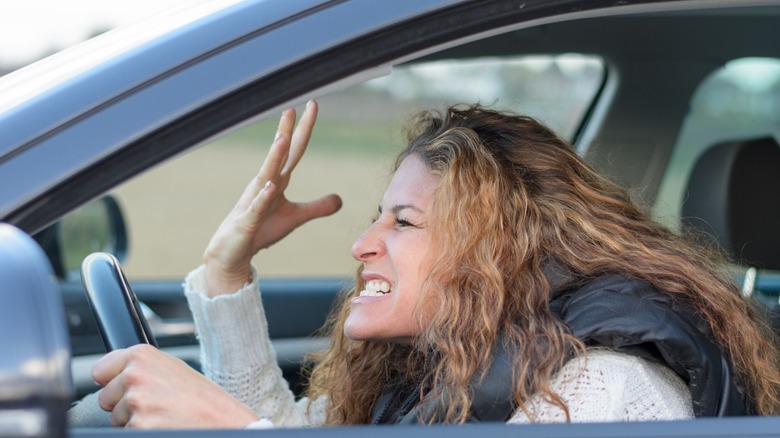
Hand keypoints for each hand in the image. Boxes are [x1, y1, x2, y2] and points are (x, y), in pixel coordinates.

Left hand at [92, 344, 256, 427]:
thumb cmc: (203, 397)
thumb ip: (141, 367)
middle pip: (106, 397)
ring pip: (116, 418)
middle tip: (156, 403)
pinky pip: (127, 432)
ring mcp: (136, 403)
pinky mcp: (138, 426)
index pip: (100, 370)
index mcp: (142, 356)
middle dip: (125, 404)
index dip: (113, 381)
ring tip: (163, 414)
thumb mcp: (173, 368)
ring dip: (135, 420)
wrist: (222, 420)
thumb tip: (111, 374)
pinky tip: (163, 425)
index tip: (126, 386)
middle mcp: (135, 376)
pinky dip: (143, 431)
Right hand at [203, 101, 341, 295]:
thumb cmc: (260, 230)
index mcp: (277, 180)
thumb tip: (340, 200)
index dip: (303, 129)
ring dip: (273, 158)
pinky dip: (264, 197)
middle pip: (279, 155)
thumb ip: (316, 207)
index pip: (294, 150)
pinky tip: (271, 187)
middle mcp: (265, 184)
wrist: (232, 252)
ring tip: (282, 138)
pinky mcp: (248, 221)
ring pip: (266, 176)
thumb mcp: (295, 218)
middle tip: (293, 107)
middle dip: (286, 132)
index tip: (312, 104)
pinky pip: (257, 208)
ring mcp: (254, 201)